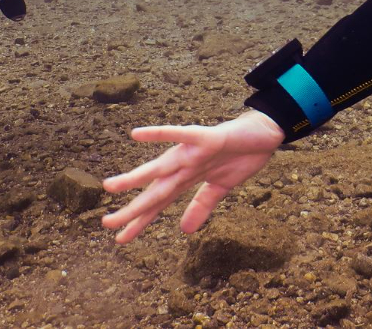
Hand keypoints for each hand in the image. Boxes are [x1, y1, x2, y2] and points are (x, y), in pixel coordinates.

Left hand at [102, 110, 285, 243]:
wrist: (265, 132)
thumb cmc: (242, 155)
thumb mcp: (222, 188)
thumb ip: (201, 206)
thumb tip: (184, 232)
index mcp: (188, 178)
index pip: (160, 203)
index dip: (140, 221)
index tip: (120, 238)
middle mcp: (184, 166)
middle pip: (155, 191)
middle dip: (133, 208)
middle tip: (106, 224)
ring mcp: (193, 152)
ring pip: (161, 167)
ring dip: (136, 177)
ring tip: (109, 186)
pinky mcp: (206, 138)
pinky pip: (180, 135)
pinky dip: (160, 135)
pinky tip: (136, 134)